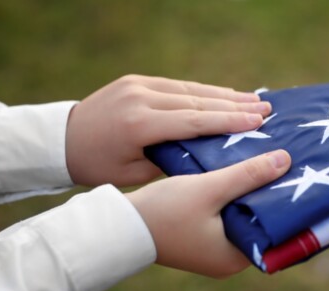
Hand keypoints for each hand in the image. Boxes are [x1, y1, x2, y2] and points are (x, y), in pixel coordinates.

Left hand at [66, 74, 270, 186]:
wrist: (62, 140)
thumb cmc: (98, 165)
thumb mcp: (135, 173)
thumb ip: (170, 160)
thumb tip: (207, 153)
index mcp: (139, 124)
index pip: (194, 121)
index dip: (228, 121)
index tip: (257, 122)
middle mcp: (141, 97)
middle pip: (197, 100)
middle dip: (234, 104)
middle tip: (266, 108)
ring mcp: (138, 84)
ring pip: (190, 89)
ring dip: (224, 94)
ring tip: (253, 99)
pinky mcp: (137, 80)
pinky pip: (177, 85)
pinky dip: (203, 91)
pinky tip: (224, 94)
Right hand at [125, 149, 290, 277]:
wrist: (120, 225)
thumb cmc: (163, 211)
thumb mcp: (209, 189)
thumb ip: (247, 175)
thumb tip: (285, 159)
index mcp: (236, 256)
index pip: (276, 231)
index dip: (289, 204)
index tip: (300, 179)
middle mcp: (229, 257)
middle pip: (261, 222)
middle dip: (272, 194)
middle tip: (289, 166)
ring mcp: (216, 247)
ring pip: (244, 215)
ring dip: (252, 192)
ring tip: (271, 164)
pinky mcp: (204, 236)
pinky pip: (229, 214)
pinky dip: (236, 195)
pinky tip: (243, 172)